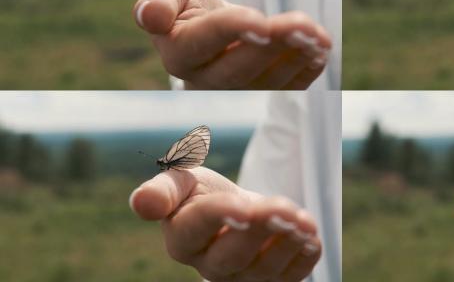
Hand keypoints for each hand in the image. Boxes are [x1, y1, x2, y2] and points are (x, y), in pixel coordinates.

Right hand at [129, 167, 321, 281]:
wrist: (233, 208)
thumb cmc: (201, 194)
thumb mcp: (182, 181)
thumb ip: (163, 190)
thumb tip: (143, 202)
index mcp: (183, 237)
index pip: (198, 227)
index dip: (220, 217)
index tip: (243, 206)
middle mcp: (210, 265)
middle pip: (234, 255)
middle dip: (260, 230)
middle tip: (282, 209)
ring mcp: (243, 277)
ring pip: (266, 269)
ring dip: (288, 243)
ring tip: (303, 221)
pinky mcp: (271, 280)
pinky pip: (290, 278)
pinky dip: (304, 259)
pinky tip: (311, 237)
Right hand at [133, 0, 330, 89]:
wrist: (213, 30)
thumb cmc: (190, 9)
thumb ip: (159, 2)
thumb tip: (150, 15)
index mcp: (179, 54)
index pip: (206, 42)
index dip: (234, 30)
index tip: (262, 21)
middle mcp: (206, 82)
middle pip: (241, 68)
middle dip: (274, 46)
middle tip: (302, 26)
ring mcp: (238, 93)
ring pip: (269, 82)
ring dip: (298, 58)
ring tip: (318, 37)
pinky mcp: (264, 93)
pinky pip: (289, 87)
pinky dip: (309, 69)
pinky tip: (322, 48)